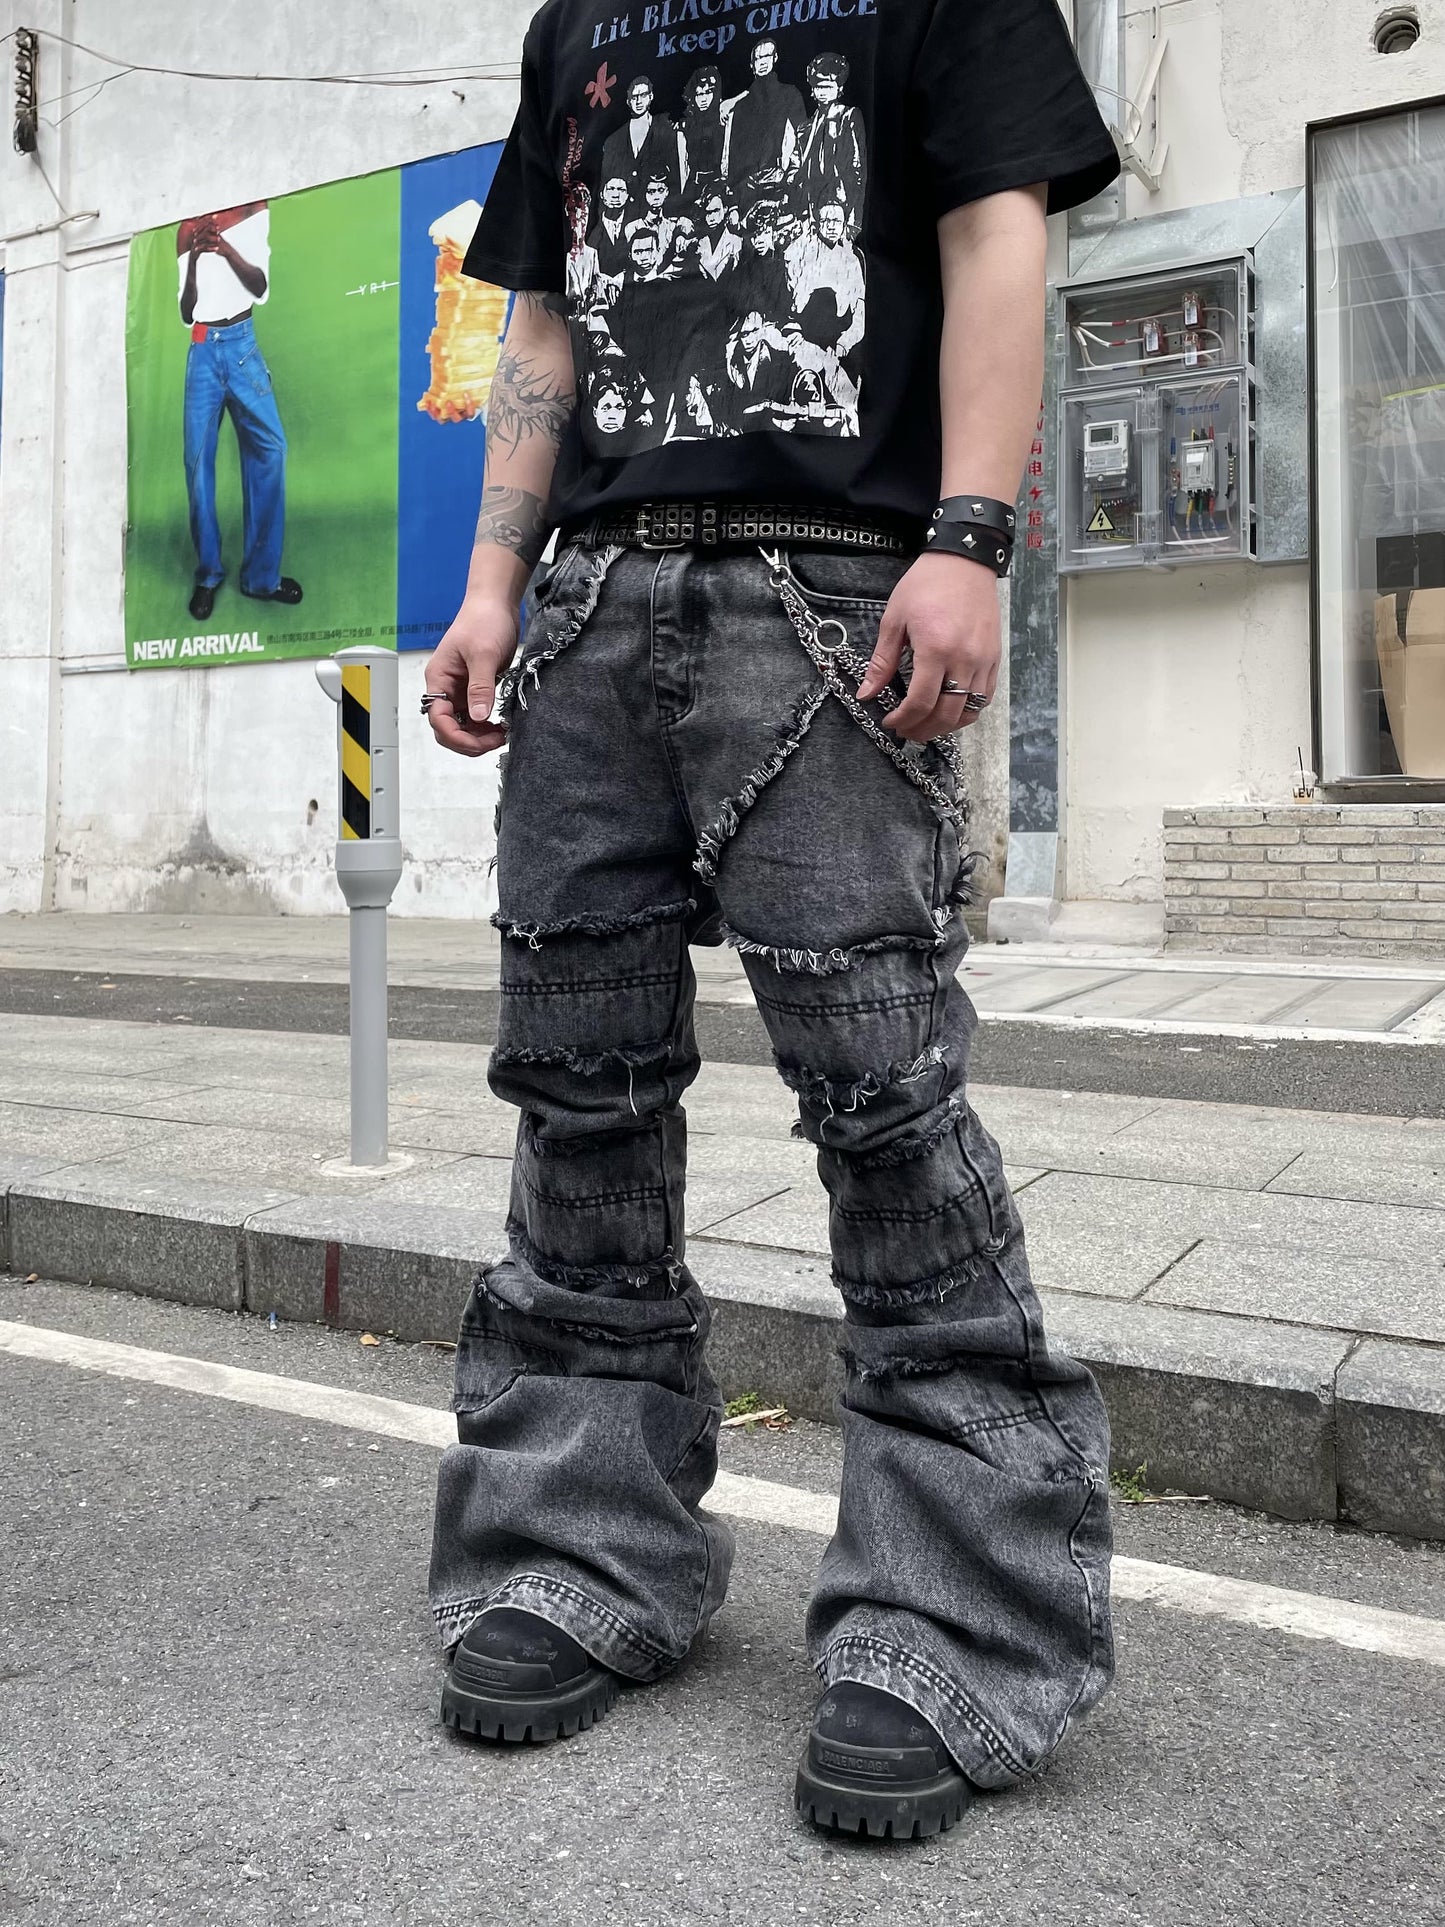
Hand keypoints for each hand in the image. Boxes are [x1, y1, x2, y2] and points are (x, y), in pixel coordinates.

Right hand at [424, 595, 518, 756]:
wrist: (496, 603)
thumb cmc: (484, 620)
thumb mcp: (484, 654)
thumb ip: (480, 687)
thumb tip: (478, 718)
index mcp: (439, 678)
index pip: (438, 719)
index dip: (457, 736)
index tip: (480, 742)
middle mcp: (446, 687)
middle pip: (448, 728)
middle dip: (469, 740)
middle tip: (496, 740)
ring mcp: (460, 689)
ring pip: (463, 725)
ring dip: (479, 736)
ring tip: (501, 734)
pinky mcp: (476, 688)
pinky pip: (476, 716)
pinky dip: (486, 725)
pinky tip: (501, 725)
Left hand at [858, 552, 1000, 741]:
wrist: (964, 561)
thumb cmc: (926, 585)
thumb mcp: (894, 620)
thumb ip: (882, 662)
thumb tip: (866, 694)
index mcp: (935, 649)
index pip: (921, 702)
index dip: (904, 720)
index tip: (891, 722)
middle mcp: (964, 659)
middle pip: (946, 714)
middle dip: (923, 730)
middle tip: (906, 731)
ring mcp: (983, 660)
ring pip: (969, 711)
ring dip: (946, 726)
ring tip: (926, 725)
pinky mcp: (995, 657)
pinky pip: (985, 697)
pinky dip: (967, 711)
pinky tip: (950, 710)